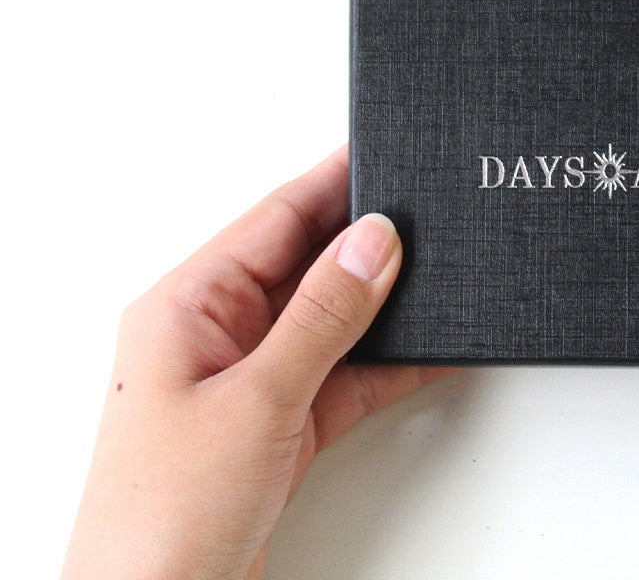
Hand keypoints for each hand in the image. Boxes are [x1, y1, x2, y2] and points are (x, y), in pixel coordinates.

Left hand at [62, 147, 449, 579]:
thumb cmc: (161, 515)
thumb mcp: (255, 399)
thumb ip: (322, 316)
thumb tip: (373, 242)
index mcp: (187, 306)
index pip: (274, 220)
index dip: (332, 185)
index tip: (385, 156)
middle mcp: (219, 335)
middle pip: (308, 267)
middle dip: (369, 246)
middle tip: (433, 219)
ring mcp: (253, 382)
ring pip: (334, 322)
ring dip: (386, 309)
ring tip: (443, 281)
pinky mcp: (282, 426)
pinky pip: (348, 377)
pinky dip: (391, 366)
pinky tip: (433, 352)